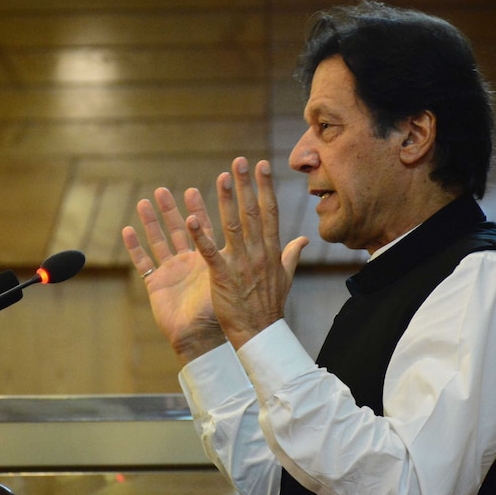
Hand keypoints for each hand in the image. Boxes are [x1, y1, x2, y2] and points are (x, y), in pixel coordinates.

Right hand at [122, 187, 224, 364]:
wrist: (202, 338)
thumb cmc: (219, 312)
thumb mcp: (230, 279)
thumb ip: (241, 257)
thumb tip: (285, 242)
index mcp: (208, 260)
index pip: (203, 228)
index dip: (197, 209)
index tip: (193, 190)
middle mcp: (188, 262)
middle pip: (177, 230)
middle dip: (170, 210)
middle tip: (163, 190)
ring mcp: (171, 272)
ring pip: (158, 241)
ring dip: (151, 222)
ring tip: (144, 202)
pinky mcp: (156, 284)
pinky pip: (143, 262)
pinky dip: (134, 247)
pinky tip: (127, 230)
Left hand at [186, 157, 307, 347]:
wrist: (260, 333)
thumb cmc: (270, 306)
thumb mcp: (286, 277)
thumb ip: (291, 254)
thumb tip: (304, 239)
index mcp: (271, 251)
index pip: (270, 212)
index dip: (265, 187)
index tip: (261, 166)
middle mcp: (258, 253)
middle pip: (252, 212)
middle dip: (246, 185)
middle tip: (239, 161)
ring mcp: (241, 264)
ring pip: (233, 226)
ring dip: (225, 201)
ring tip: (221, 178)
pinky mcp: (222, 276)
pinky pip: (210, 253)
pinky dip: (201, 236)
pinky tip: (191, 219)